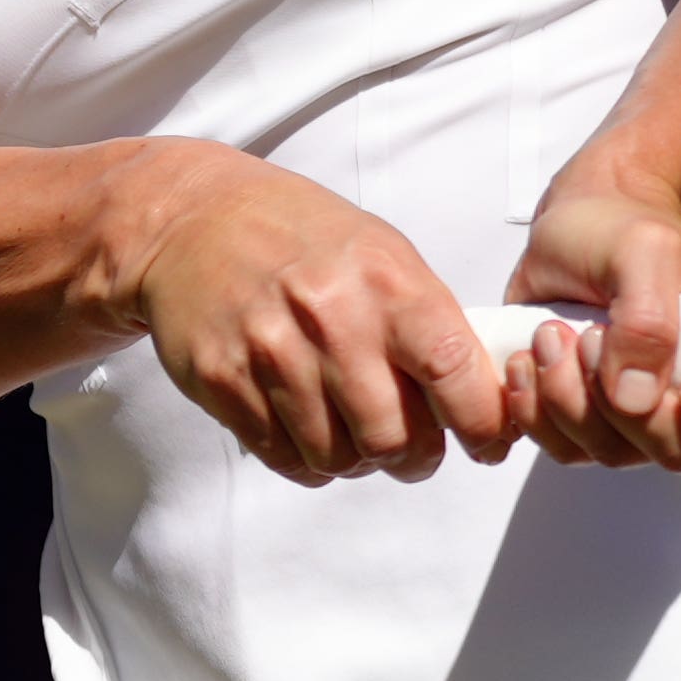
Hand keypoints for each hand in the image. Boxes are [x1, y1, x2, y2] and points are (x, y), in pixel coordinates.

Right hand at [127, 149, 523, 485]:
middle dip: (413, 457)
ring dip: (356, 460)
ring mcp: (271, 352)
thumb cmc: (302, 237)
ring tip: (354, 433)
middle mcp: (330, 318)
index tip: (486, 442)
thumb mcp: (381, 253)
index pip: (454, 372)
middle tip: (412, 449)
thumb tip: (482, 396)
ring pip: (338, 458)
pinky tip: (310, 430)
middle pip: (394, 438)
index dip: (482, 423)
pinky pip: (284, 459)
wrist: (194, 219)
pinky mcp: (224, 381)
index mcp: (385, 282)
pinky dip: (307, 461)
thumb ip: (430, 321)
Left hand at [506, 178, 680, 471]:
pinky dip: (534, 410)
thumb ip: (646, 316)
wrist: (576, 227)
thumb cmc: (623, 228)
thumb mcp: (642, 247)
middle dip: (622, 404)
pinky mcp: (590, 421)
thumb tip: (635, 397)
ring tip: (552, 333)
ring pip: (613, 453)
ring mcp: (645, 414)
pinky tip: (528, 360)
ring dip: (568, 398)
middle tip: (591, 336)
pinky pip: (564, 449)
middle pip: (680, 450)